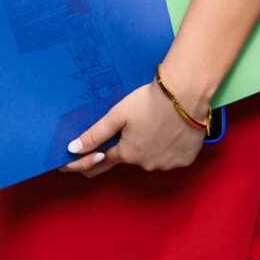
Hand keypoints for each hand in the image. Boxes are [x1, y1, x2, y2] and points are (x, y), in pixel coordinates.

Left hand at [64, 80, 203, 178]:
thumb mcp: (117, 115)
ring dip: (149, 146)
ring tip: (155, 122)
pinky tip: (170, 130)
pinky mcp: (184, 160)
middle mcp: (146, 164)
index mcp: (126, 154)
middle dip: (127, 144)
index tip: (85, 154)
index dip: (93, 157)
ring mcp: (167, 164)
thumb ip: (94, 134)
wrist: (186, 94)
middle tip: (135, 122)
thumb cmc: (150, 101)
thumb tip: (72, 149)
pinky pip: (171, 157)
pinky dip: (168, 147)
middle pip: (129, 156)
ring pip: (151, 157)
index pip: (102, 161)